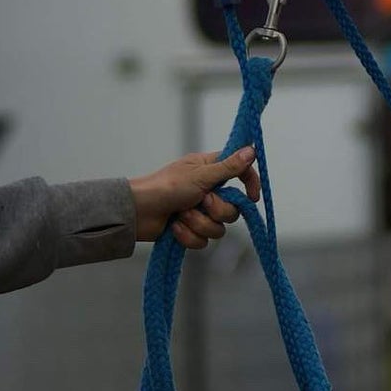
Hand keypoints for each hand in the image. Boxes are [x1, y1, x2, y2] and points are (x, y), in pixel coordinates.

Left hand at [129, 147, 261, 249]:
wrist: (137, 213)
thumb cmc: (165, 187)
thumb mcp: (201, 175)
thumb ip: (229, 167)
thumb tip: (253, 150)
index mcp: (211, 172)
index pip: (241, 173)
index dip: (250, 184)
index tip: (252, 197)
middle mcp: (208, 192)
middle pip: (233, 209)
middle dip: (216, 210)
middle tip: (200, 202)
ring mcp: (199, 213)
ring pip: (219, 227)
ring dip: (199, 223)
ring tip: (181, 216)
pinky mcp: (190, 230)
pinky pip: (203, 240)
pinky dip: (188, 235)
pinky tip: (174, 228)